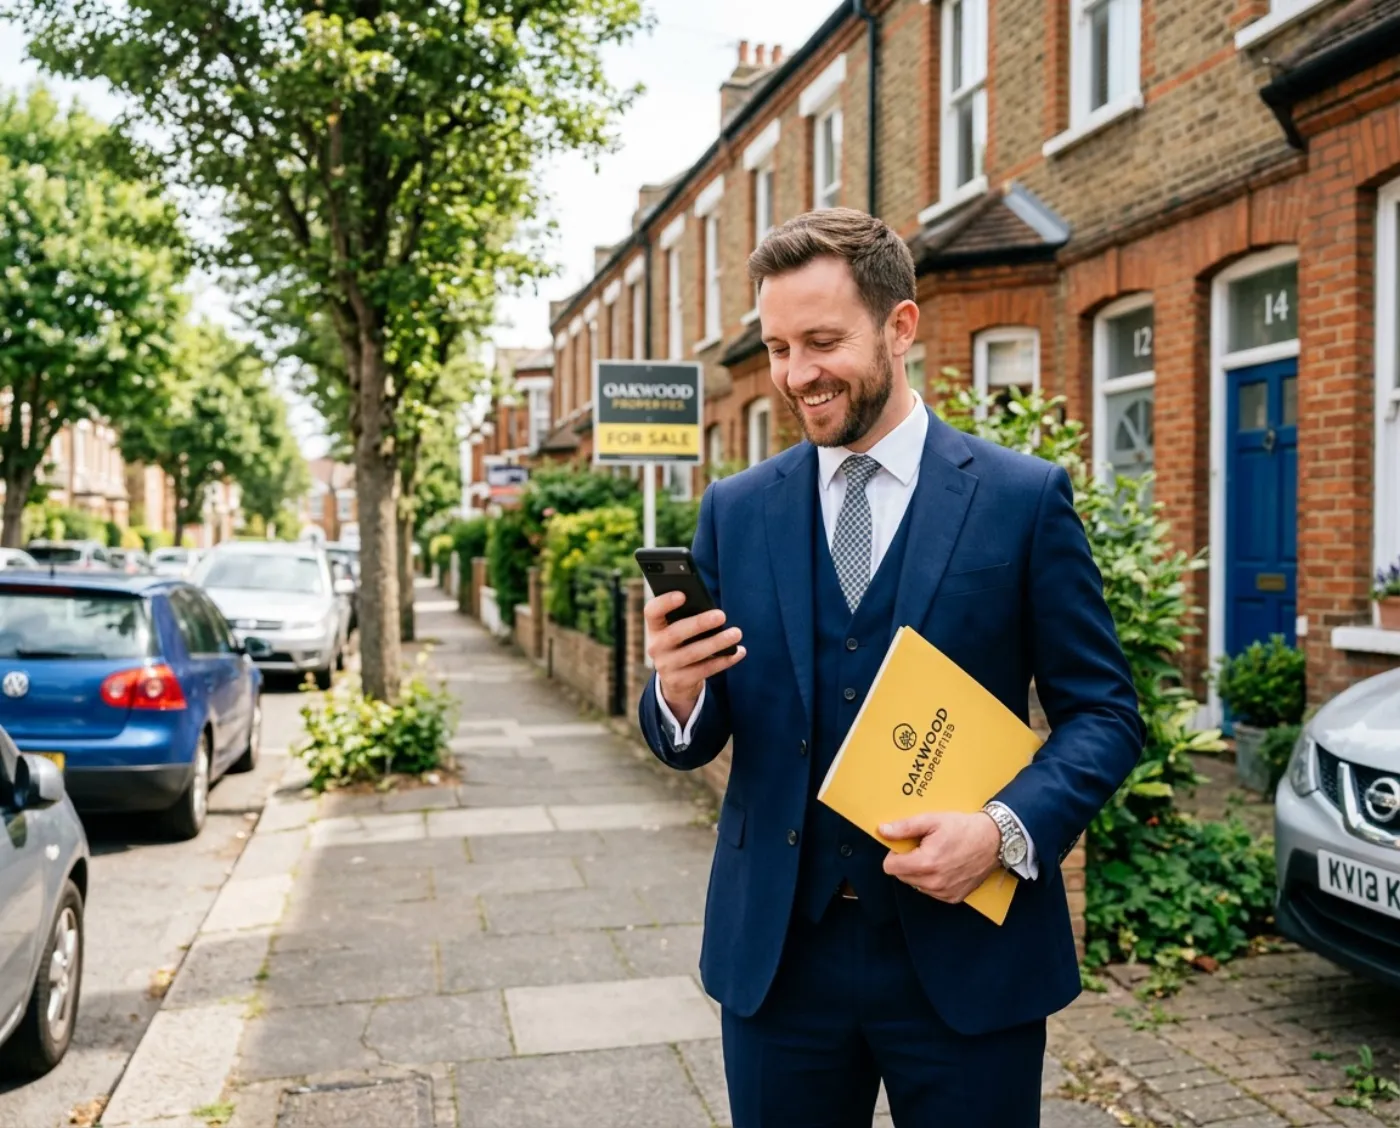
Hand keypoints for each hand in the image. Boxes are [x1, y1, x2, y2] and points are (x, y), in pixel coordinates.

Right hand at [643, 590, 745, 724]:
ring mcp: (666, 666)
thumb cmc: (684, 643)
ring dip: (717, 642)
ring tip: (736, 633)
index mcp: (655, 628)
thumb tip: (713, 612)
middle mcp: (656, 647)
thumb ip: (688, 617)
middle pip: (675, 633)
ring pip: (693, 653)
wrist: (676, 680)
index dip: (665, 602)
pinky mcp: (680, 682)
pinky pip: (705, 670)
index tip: (683, 594)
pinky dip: (724, 660)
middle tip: (721, 615)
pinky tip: (739, 651)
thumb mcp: (679, 629)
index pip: (652, 611)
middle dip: (699, 623)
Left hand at [879, 811, 1001, 903]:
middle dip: (907, 861)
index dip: (895, 853)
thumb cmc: (963, 828)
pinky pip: (931, 891)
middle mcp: (934, 883)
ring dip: (919, 872)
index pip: (890, 867)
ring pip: (915, 884)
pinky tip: (945, 866)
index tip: (907, 844)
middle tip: (923, 847)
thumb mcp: (932, 820)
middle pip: (901, 876)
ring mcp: (944, 892)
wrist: (994, 840)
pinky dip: (932, 880)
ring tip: (936, 855)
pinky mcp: (954, 898)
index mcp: (925, 863)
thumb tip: (883, 830)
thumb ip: (904, 827)